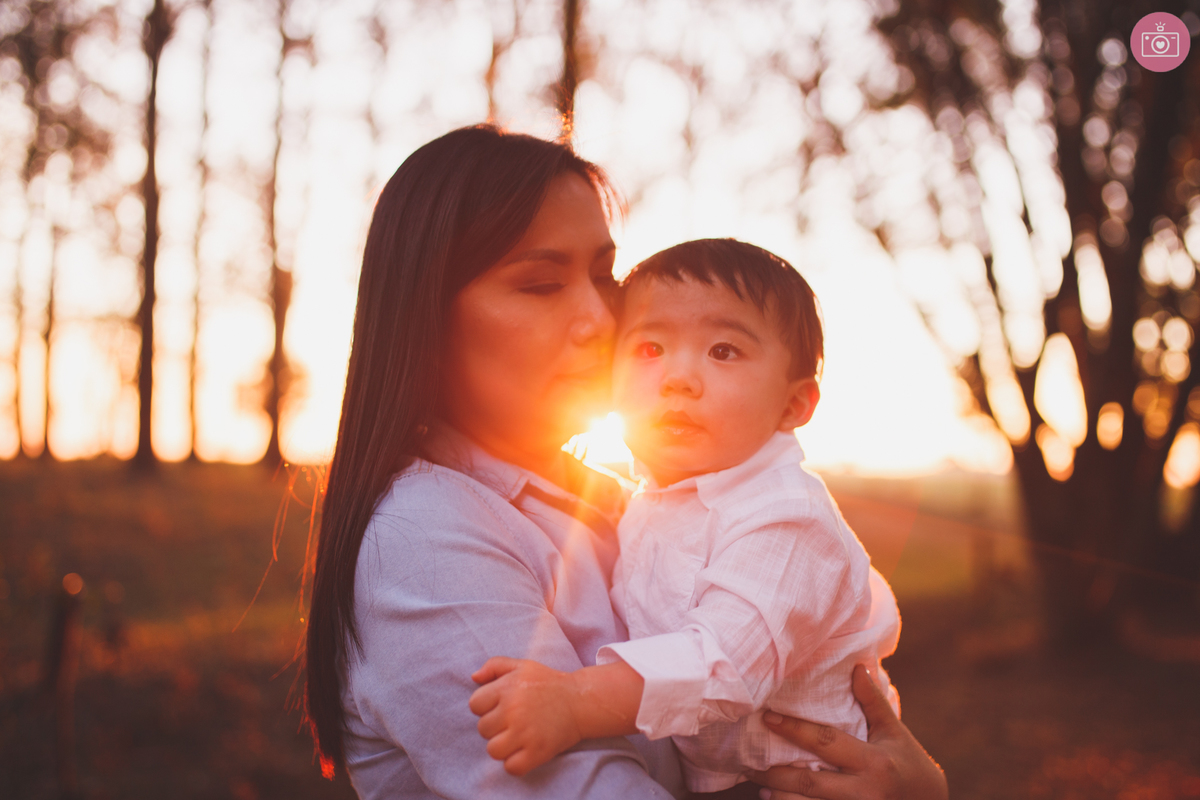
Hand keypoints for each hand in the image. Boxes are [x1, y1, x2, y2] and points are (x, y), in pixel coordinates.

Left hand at [469, 656, 583, 775]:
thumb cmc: (548, 683)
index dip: (486, 707)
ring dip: (503, 746)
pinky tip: (525, 751)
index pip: (474, 705)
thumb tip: (474, 677)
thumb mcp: (522, 666)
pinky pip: (511, 767)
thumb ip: (494, 665)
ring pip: (493, 750)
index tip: (501, 707)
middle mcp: (513, 710)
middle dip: (495, 726)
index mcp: (507, 688)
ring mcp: (525, 732)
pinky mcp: (537, 752)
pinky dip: (516, 763)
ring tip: (517, 737)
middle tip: (513, 721)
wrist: (581, 700)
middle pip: (483, 729)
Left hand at [746, 664, 947, 799]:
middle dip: (775, 776)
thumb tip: (857, 666)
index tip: (767, 718)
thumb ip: (873, 703)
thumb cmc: (911, 766)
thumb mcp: (895, 734)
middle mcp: (864, 792)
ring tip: (757, 786)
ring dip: (781, 799)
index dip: (794, 729)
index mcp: (874, 763)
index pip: (826, 742)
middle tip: (748, 764)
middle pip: (809, 784)